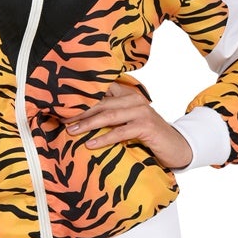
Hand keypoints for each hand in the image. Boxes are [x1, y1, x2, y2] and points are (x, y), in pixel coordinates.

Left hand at [64, 81, 192, 169]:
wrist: (176, 146)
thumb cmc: (147, 136)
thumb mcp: (127, 122)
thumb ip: (110, 117)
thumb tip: (80, 121)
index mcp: (128, 94)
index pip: (101, 91)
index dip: (82, 99)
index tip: (62, 107)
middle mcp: (134, 99)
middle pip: (101, 102)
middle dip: (80, 112)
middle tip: (62, 120)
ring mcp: (141, 111)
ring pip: (109, 115)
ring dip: (88, 124)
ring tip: (72, 131)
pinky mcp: (146, 126)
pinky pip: (120, 132)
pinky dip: (104, 138)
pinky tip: (91, 144)